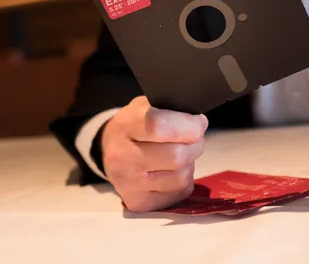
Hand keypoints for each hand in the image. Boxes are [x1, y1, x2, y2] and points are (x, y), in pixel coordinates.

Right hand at [101, 96, 208, 212]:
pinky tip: (171, 171)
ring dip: (189, 164)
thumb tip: (199, 122)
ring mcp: (129, 184)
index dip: (188, 125)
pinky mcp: (139, 203)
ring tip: (179, 154)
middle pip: (176, 156)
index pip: (159, 126)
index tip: (198, 122)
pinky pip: (180, 193)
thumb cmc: (135, 126)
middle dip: (195, 145)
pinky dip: (183, 182)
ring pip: (181, 177)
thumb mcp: (145, 105)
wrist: (110, 151)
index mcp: (125, 125)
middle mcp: (122, 157)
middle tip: (193, 138)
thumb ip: (170, 109)